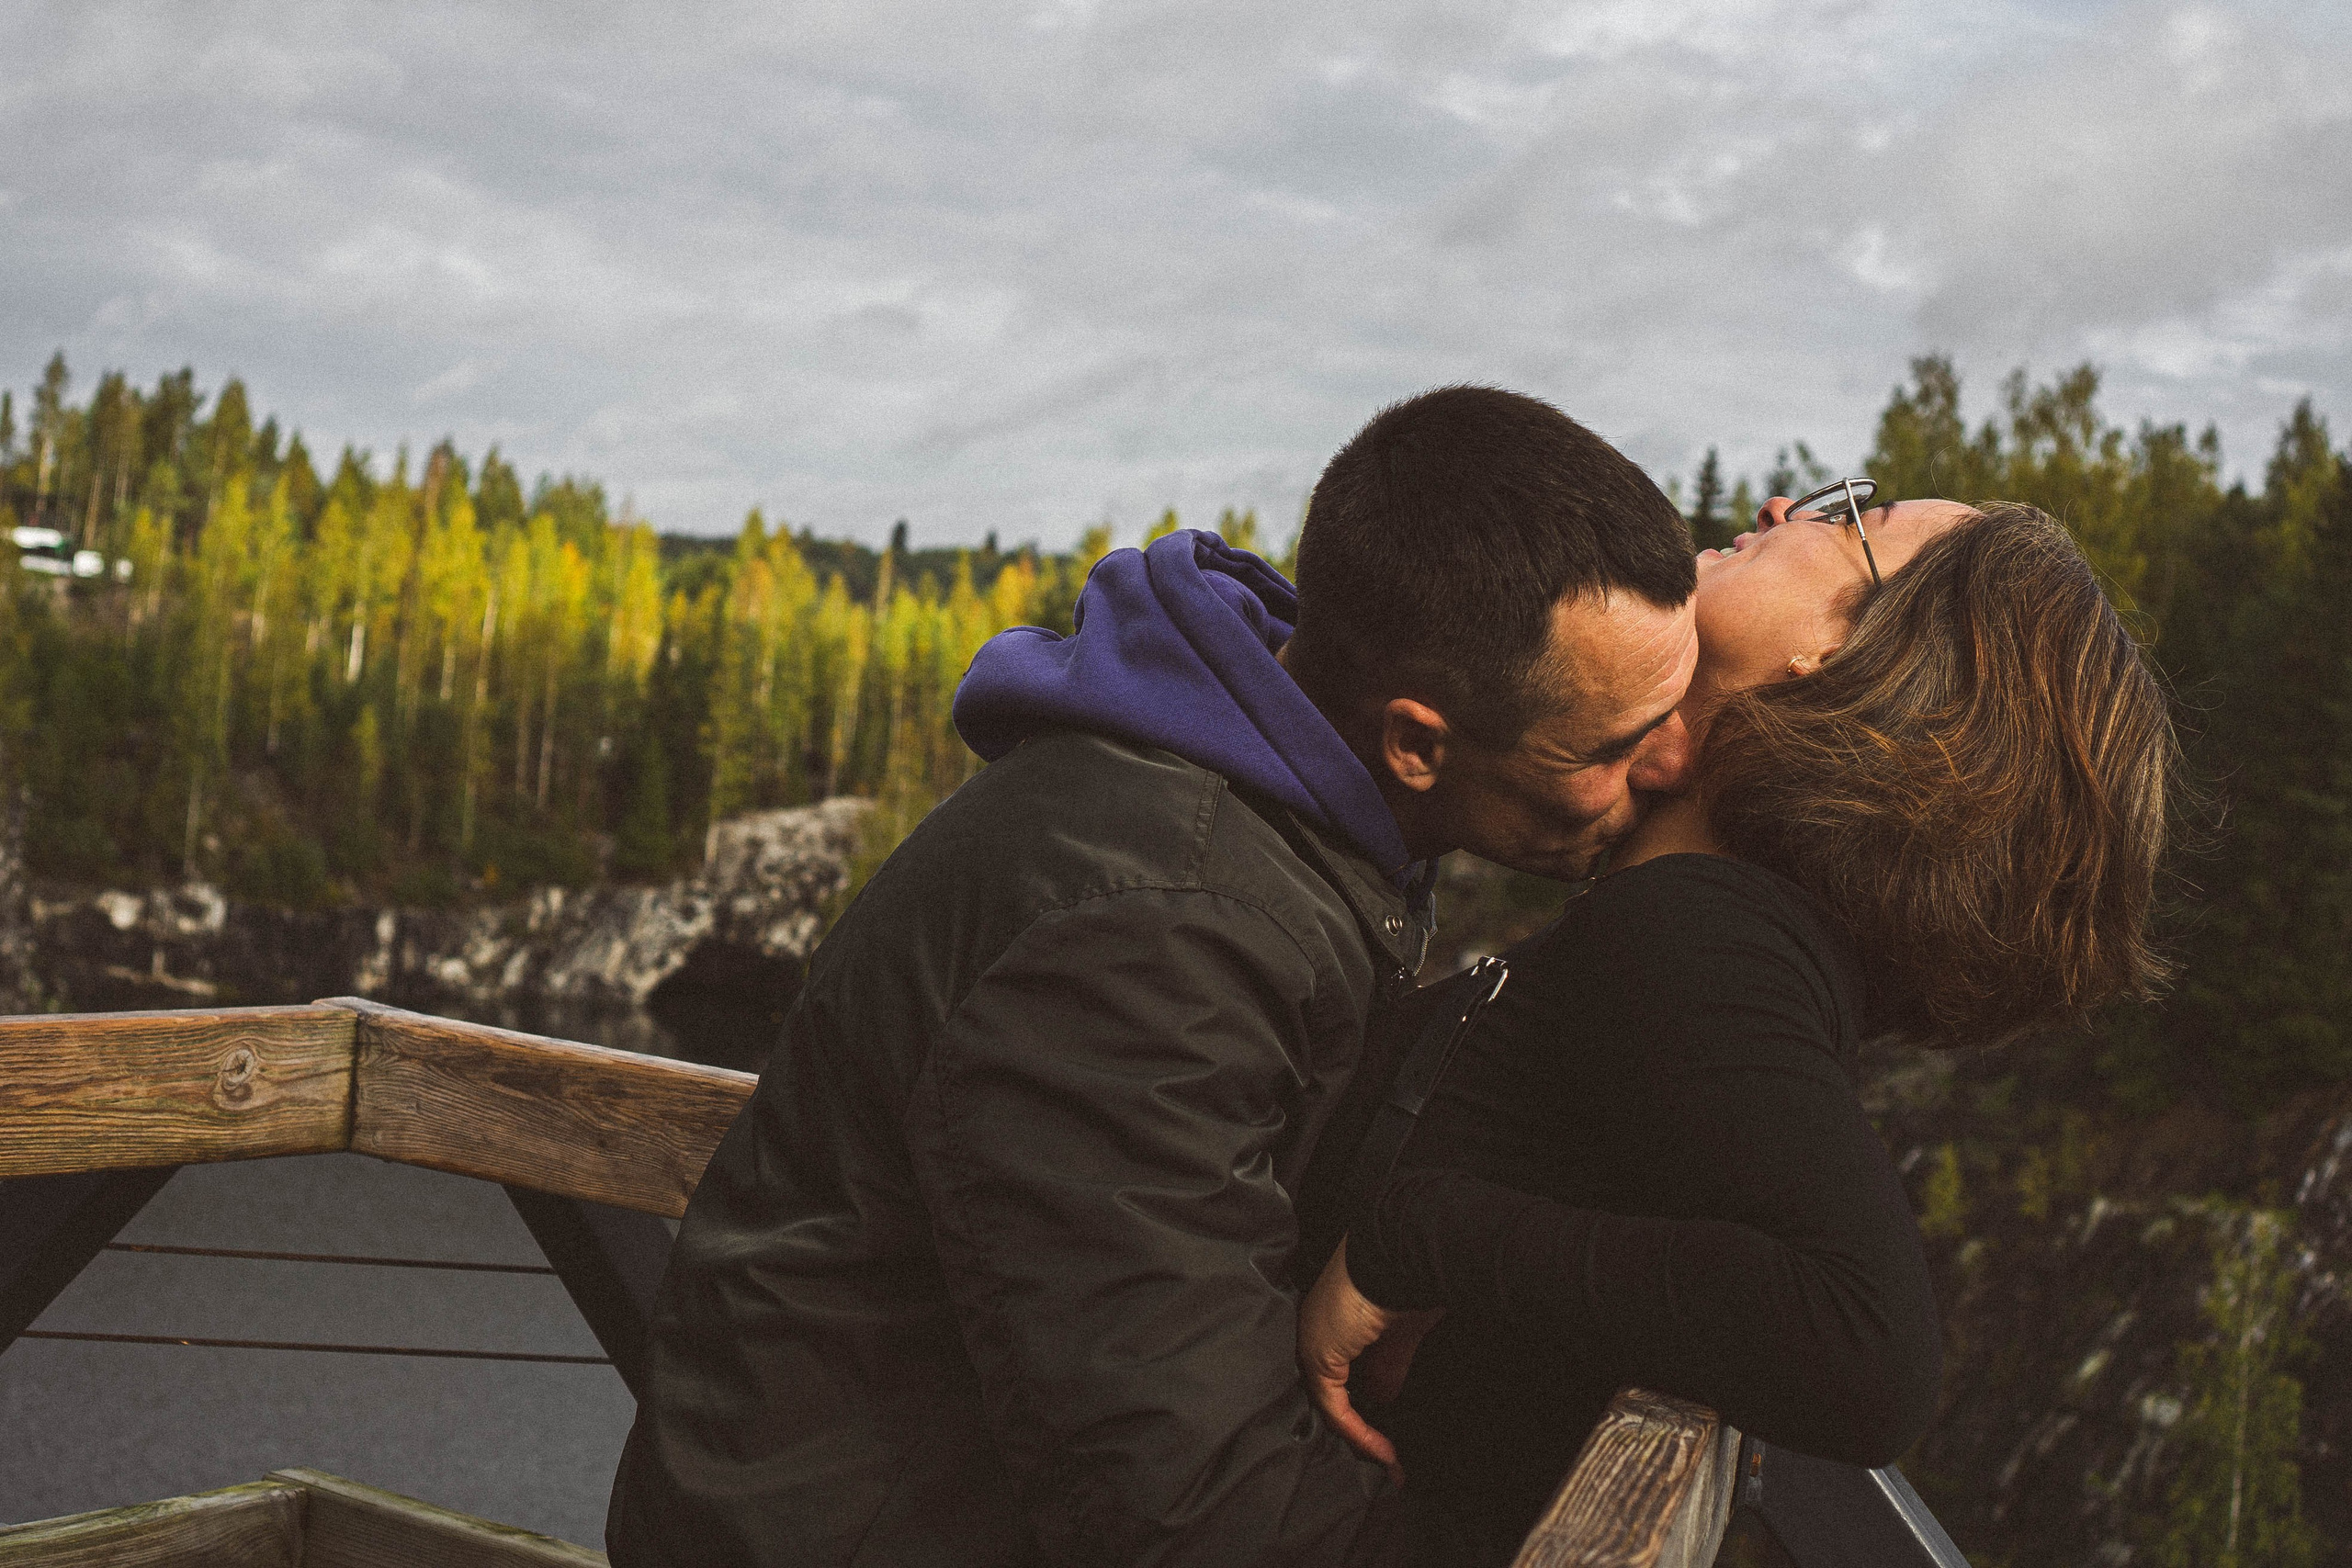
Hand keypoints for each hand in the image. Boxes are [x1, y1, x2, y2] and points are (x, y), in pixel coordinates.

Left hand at [1297, 1237, 1442, 1486]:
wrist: (1399, 1249)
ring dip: (1362, 1438)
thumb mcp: (1401, 1332)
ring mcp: (1312, 1342)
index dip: (1365, 1406)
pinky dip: (1359, 1434)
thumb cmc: (1407, 1277)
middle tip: (1389, 1459)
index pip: (1341, 1372)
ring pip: (1331, 1404)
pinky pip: (1334, 1408)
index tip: (1390, 1433)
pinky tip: (1382, 1451)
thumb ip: (1389, 1365)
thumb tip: (1385, 1398)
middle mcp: (1315, 1330)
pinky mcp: (1318, 1356)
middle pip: (1333, 1392)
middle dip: (1361, 1429)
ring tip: (1390, 1463)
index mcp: (1333, 1318)